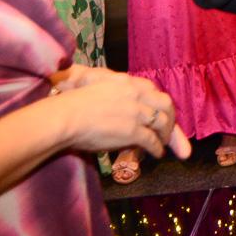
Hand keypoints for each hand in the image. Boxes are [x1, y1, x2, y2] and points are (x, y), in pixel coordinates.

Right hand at [45, 66, 191, 158]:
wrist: (64, 117)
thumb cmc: (71, 105)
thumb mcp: (97, 89)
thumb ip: (114, 95)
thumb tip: (120, 107)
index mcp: (126, 82)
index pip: (152, 90)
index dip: (159, 103)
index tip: (162, 112)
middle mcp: (136, 94)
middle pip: (165, 104)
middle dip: (171, 118)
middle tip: (169, 130)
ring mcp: (136, 113)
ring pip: (163, 122)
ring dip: (166, 135)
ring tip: (163, 144)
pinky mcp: (133, 131)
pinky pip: (152, 141)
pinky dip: (157, 148)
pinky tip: (156, 154)